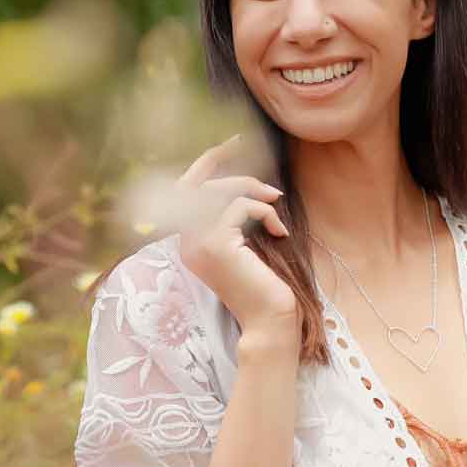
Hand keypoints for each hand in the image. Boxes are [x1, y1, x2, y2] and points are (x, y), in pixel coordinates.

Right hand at [173, 138, 302, 340]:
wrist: (270, 323)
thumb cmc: (266, 287)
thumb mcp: (248, 246)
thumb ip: (238, 218)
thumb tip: (250, 184)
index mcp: (190, 243)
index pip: (187, 192)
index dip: (207, 164)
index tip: (233, 143)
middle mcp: (186, 243)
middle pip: (197, 185)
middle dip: (227, 166)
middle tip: (251, 154)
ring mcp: (197, 244)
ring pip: (219, 192)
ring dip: (252, 189)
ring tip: (276, 203)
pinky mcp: (216, 245)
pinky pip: (241, 207)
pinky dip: (265, 212)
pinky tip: (280, 232)